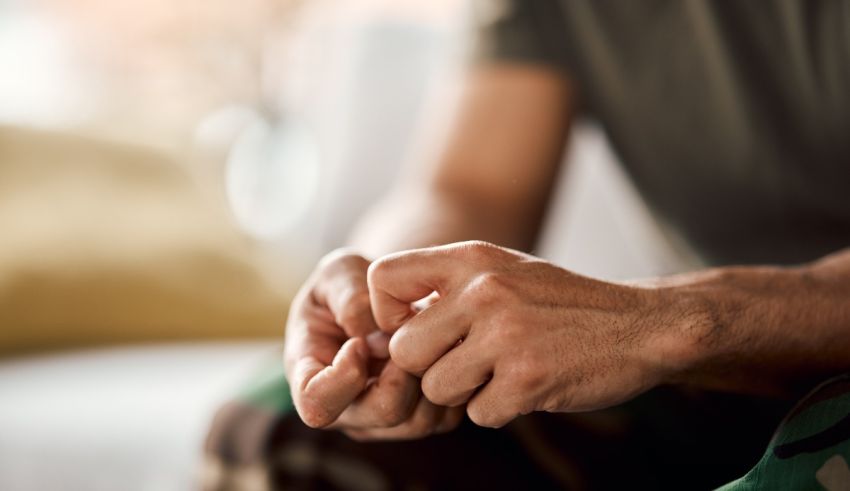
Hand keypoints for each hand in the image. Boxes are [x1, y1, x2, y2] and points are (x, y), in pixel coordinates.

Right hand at [284, 249, 462, 439]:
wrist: (380, 298)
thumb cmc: (348, 284)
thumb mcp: (339, 272)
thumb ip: (350, 299)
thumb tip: (372, 339)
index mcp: (308, 374)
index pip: (315, 403)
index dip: (341, 377)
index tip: (358, 343)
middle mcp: (344, 407)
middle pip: (382, 411)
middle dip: (403, 368)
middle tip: (406, 334)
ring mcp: (380, 420)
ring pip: (419, 420)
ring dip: (429, 373)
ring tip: (424, 337)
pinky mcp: (416, 421)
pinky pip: (444, 417)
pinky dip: (450, 381)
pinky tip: (441, 349)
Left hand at [368, 241, 680, 427]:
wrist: (641, 325)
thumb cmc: (561, 301)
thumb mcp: (504, 269)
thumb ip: (447, 285)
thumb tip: (385, 325)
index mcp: (472, 258)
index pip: (382, 279)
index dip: (385, 315)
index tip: (412, 329)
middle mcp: (483, 291)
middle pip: (403, 350)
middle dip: (428, 367)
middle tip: (464, 362)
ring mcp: (506, 336)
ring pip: (437, 389)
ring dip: (465, 392)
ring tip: (501, 371)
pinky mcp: (528, 379)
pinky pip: (478, 414)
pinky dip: (499, 409)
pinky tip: (528, 385)